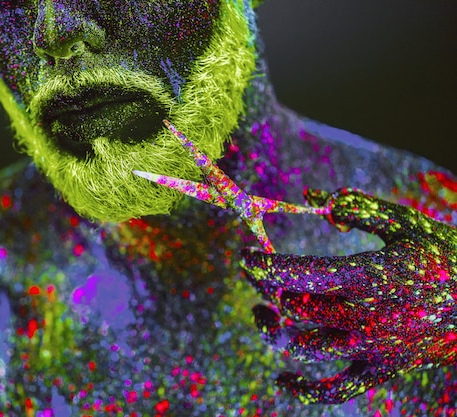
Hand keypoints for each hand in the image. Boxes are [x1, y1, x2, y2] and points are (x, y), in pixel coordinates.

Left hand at [241, 187, 456, 403]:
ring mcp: (373, 348)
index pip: (301, 274)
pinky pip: (336, 391)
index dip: (264, 266)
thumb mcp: (405, 223)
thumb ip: (358, 207)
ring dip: (274, 332)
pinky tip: (282, 381)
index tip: (245, 254)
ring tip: (261, 313)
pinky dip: (305, 392)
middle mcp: (366, 316)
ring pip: (306, 348)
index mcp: (370, 276)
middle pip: (295, 308)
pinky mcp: (381, 370)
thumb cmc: (444, 256)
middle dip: (266, 289)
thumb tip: (312, 197)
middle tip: (254, 274)